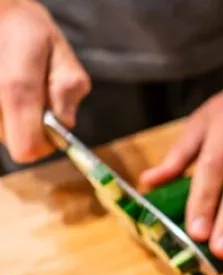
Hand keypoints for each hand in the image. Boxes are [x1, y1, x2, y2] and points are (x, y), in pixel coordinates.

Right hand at [0, 0, 89, 161]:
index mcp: (17, 87)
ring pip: (2, 132)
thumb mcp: (60, 54)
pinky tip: (6, 87)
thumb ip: (68, 89)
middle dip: (30, 126)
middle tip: (34, 96)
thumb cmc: (26, 31)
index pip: (28, 147)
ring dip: (14, 117)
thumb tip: (64, 121)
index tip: (52, 126)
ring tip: (17, 85)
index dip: (45, 144)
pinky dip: (4, 111)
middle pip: (14, 142)